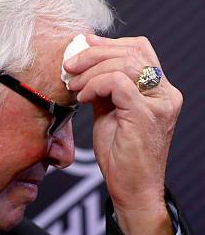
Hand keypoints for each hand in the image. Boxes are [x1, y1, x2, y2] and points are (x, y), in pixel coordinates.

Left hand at [64, 34, 182, 234]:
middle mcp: (165, 94)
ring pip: (125, 63)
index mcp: (160, 91)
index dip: (107, 44)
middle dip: (94, 53)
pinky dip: (95, 85)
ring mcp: (159, 103)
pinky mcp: (146, 114)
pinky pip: (117, 83)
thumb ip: (104, 87)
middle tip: (70, 66)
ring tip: (73, 85)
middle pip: (132, 51)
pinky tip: (83, 98)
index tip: (80, 49)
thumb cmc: (120, 156)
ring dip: (91, 69)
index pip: (139, 49)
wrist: (131, 190)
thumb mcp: (109, 112)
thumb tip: (84, 64)